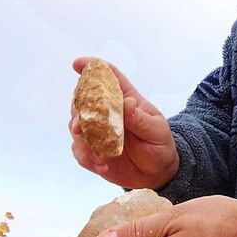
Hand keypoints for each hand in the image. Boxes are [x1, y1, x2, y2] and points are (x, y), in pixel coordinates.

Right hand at [69, 57, 178, 189]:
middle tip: (80, 125)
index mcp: (126, 100)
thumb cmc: (159, 146)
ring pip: (76, 124)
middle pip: (83, 99)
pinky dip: (86, 156)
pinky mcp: (92, 150)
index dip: (93, 67)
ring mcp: (97, 131)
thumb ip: (140, 119)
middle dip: (78, 109)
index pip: (108, 77)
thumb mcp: (156, 131)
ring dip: (82, 137)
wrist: (156, 173)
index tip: (78, 64)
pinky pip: (79, 150)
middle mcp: (108, 112)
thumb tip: (128, 102)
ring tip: (100, 153)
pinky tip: (102, 164)